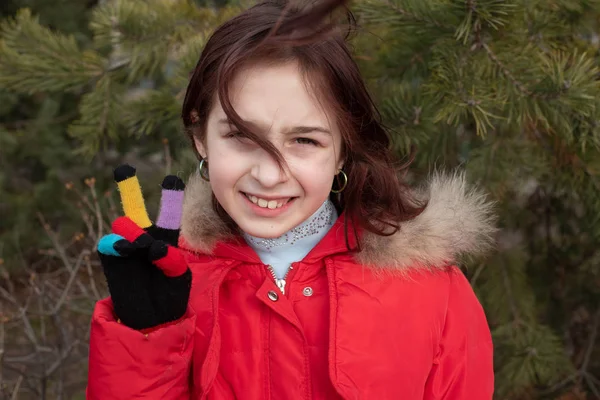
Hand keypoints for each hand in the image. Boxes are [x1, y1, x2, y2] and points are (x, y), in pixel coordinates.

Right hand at [96, 165, 190, 330]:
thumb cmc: (170, 296)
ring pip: (124, 226)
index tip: (171, 179)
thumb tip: (153, 245)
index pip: (168, 214)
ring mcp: (126, 248)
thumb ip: (171, 260)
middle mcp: (144, 238)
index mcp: (165, 239)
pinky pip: (111, 245)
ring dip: (135, 233)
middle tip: (123, 169)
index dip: (169, 197)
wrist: (150, 319)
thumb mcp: (180, 279)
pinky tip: (126, 249)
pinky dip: (119, 245)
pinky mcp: (111, 259)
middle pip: (135, 209)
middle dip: (128, 189)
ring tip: (146, 248)